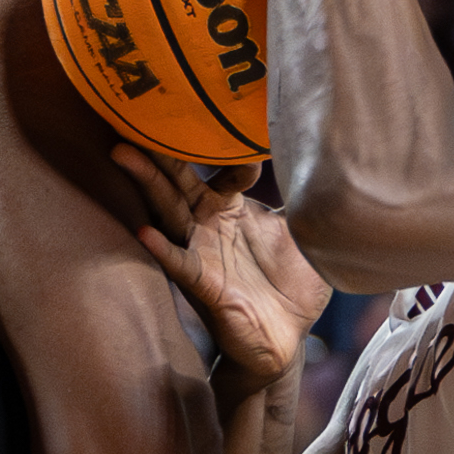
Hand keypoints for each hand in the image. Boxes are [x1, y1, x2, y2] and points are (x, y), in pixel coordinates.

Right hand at [115, 145, 330, 382]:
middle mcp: (209, 224)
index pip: (222, 166)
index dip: (231, 150)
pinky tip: (145, 234)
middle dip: (160, 148)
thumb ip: (305, 197)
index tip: (248, 136)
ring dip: (148, 183)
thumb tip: (328, 157)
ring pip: (169, 210)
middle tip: (136, 113)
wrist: (288, 339)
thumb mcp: (304, 232)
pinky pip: (180, 264)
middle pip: (179, 179)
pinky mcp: (204, 285)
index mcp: (231, 207)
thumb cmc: (291, 284)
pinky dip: (163, 249)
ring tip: (125, 154)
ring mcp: (202, 252)